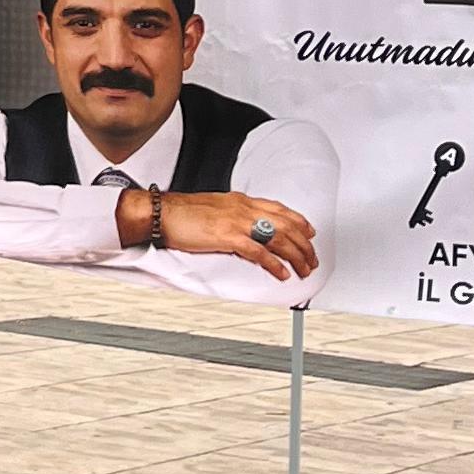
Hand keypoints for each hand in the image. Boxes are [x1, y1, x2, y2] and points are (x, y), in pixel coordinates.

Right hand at [118, 187, 317, 279]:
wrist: (162, 213)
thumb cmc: (182, 212)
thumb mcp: (214, 207)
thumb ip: (233, 216)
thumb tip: (244, 229)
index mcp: (241, 200)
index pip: (279, 209)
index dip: (299, 221)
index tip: (310, 232)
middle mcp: (243, 208)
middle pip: (285, 225)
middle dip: (304, 244)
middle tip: (311, 259)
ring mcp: (237, 222)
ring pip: (278, 238)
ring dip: (295, 256)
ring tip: (303, 269)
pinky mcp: (228, 237)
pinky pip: (259, 252)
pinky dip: (274, 264)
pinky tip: (282, 273)